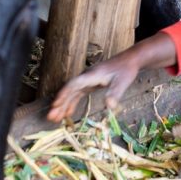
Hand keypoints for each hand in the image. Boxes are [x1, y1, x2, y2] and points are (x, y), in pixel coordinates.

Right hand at [47, 33, 176, 121]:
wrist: (130, 60)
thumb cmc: (126, 70)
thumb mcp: (122, 82)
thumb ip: (115, 93)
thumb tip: (110, 106)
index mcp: (91, 75)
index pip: (73, 85)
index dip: (63, 95)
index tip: (55, 105)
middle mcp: (86, 77)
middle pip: (69, 90)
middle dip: (59, 104)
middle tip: (50, 117)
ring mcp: (87, 80)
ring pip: (71, 93)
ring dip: (63, 105)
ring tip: (54, 119)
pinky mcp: (90, 83)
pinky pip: (77, 94)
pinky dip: (72, 103)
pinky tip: (68, 114)